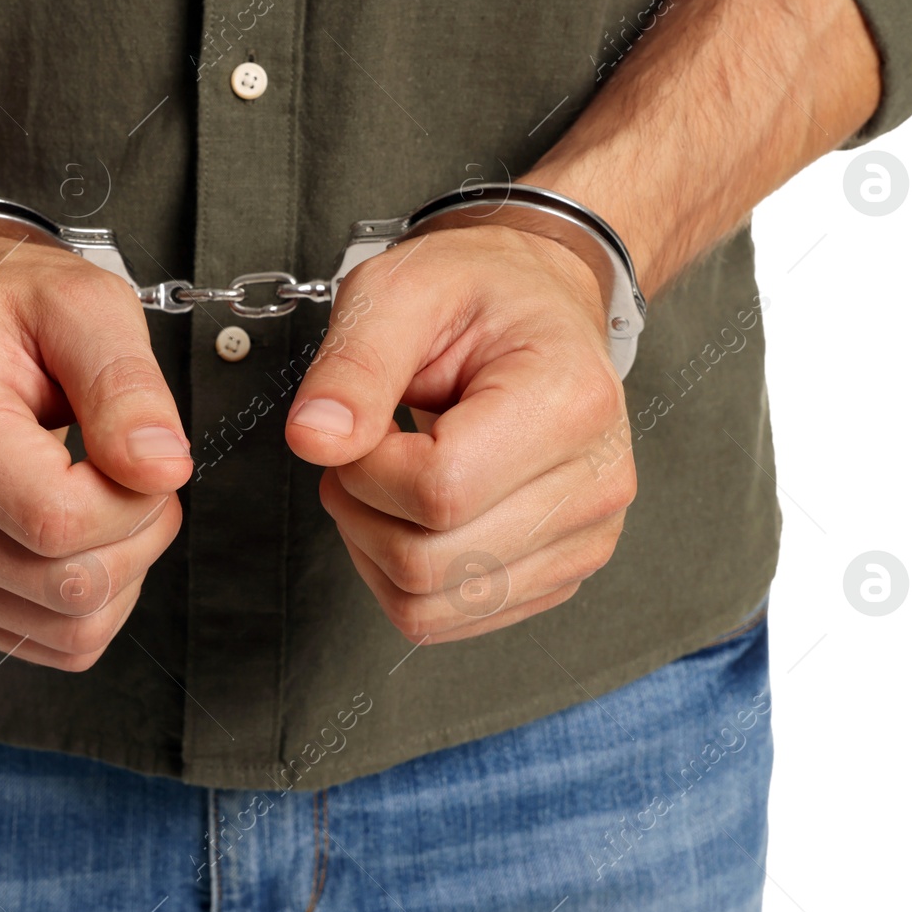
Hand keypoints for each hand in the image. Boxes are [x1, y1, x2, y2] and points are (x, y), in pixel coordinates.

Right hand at [0, 236, 192, 670]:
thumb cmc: (4, 304)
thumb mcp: (83, 306)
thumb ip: (127, 387)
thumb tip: (162, 470)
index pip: (59, 522)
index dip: (133, 499)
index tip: (138, 447)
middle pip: (67, 587)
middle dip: (137, 535)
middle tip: (131, 467)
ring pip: (65, 630)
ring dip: (120, 571)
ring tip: (104, 493)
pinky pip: (45, 640)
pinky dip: (89, 598)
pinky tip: (79, 529)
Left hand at [285, 224, 635, 642]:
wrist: (537, 304)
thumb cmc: (477, 292)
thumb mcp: (401, 292)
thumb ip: (353, 366)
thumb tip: (315, 440)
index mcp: (570, 402)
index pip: (440, 491)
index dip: (368, 468)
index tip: (363, 421)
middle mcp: (596, 483)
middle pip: (432, 563)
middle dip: (362, 510)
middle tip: (363, 447)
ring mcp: (586, 537)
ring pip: (432, 607)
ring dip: (375, 548)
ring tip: (387, 475)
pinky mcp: (560, 572)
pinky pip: (448, 619)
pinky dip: (402, 575)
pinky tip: (411, 511)